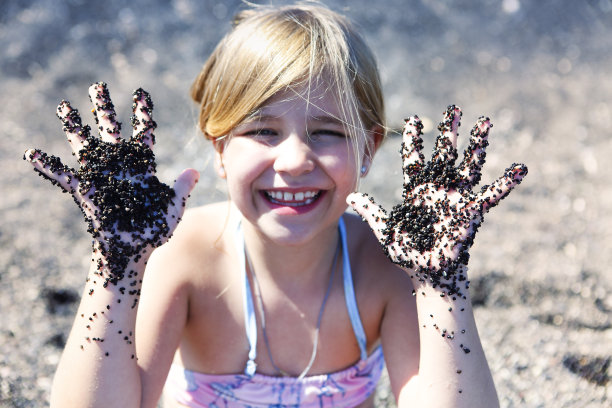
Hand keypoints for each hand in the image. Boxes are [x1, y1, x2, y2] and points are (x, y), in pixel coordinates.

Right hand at [24, 82, 197, 285]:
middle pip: (110, 131)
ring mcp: (101, 177)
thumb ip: (181, 188)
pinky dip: (49, 166)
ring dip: (74, 127)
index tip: (141, 94)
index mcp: (141, 168)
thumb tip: (196, 171)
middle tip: (97, 86)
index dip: (142, 114)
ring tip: (63, 106)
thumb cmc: (153, 231)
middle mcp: (120, 168)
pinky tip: (32, 154)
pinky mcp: (86, 192)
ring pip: (85, 145)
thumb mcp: (172, 209)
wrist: (131, 252)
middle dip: (103, 109)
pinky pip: (64, 176)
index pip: (143, 134)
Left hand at [347, 105, 526, 297]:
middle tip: (453, 109)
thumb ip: (372, 212)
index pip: (414, 159)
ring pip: (468, 165)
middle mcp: (438, 190)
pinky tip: (521, 168)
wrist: (429, 275)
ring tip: (484, 121)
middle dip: (448, 132)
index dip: (413, 140)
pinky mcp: (471, 212)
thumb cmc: (408, 255)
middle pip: (444, 154)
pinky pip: (492, 195)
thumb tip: (350, 196)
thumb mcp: (386, 231)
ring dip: (477, 144)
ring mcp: (456, 199)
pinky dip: (506, 183)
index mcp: (417, 192)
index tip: (412, 118)